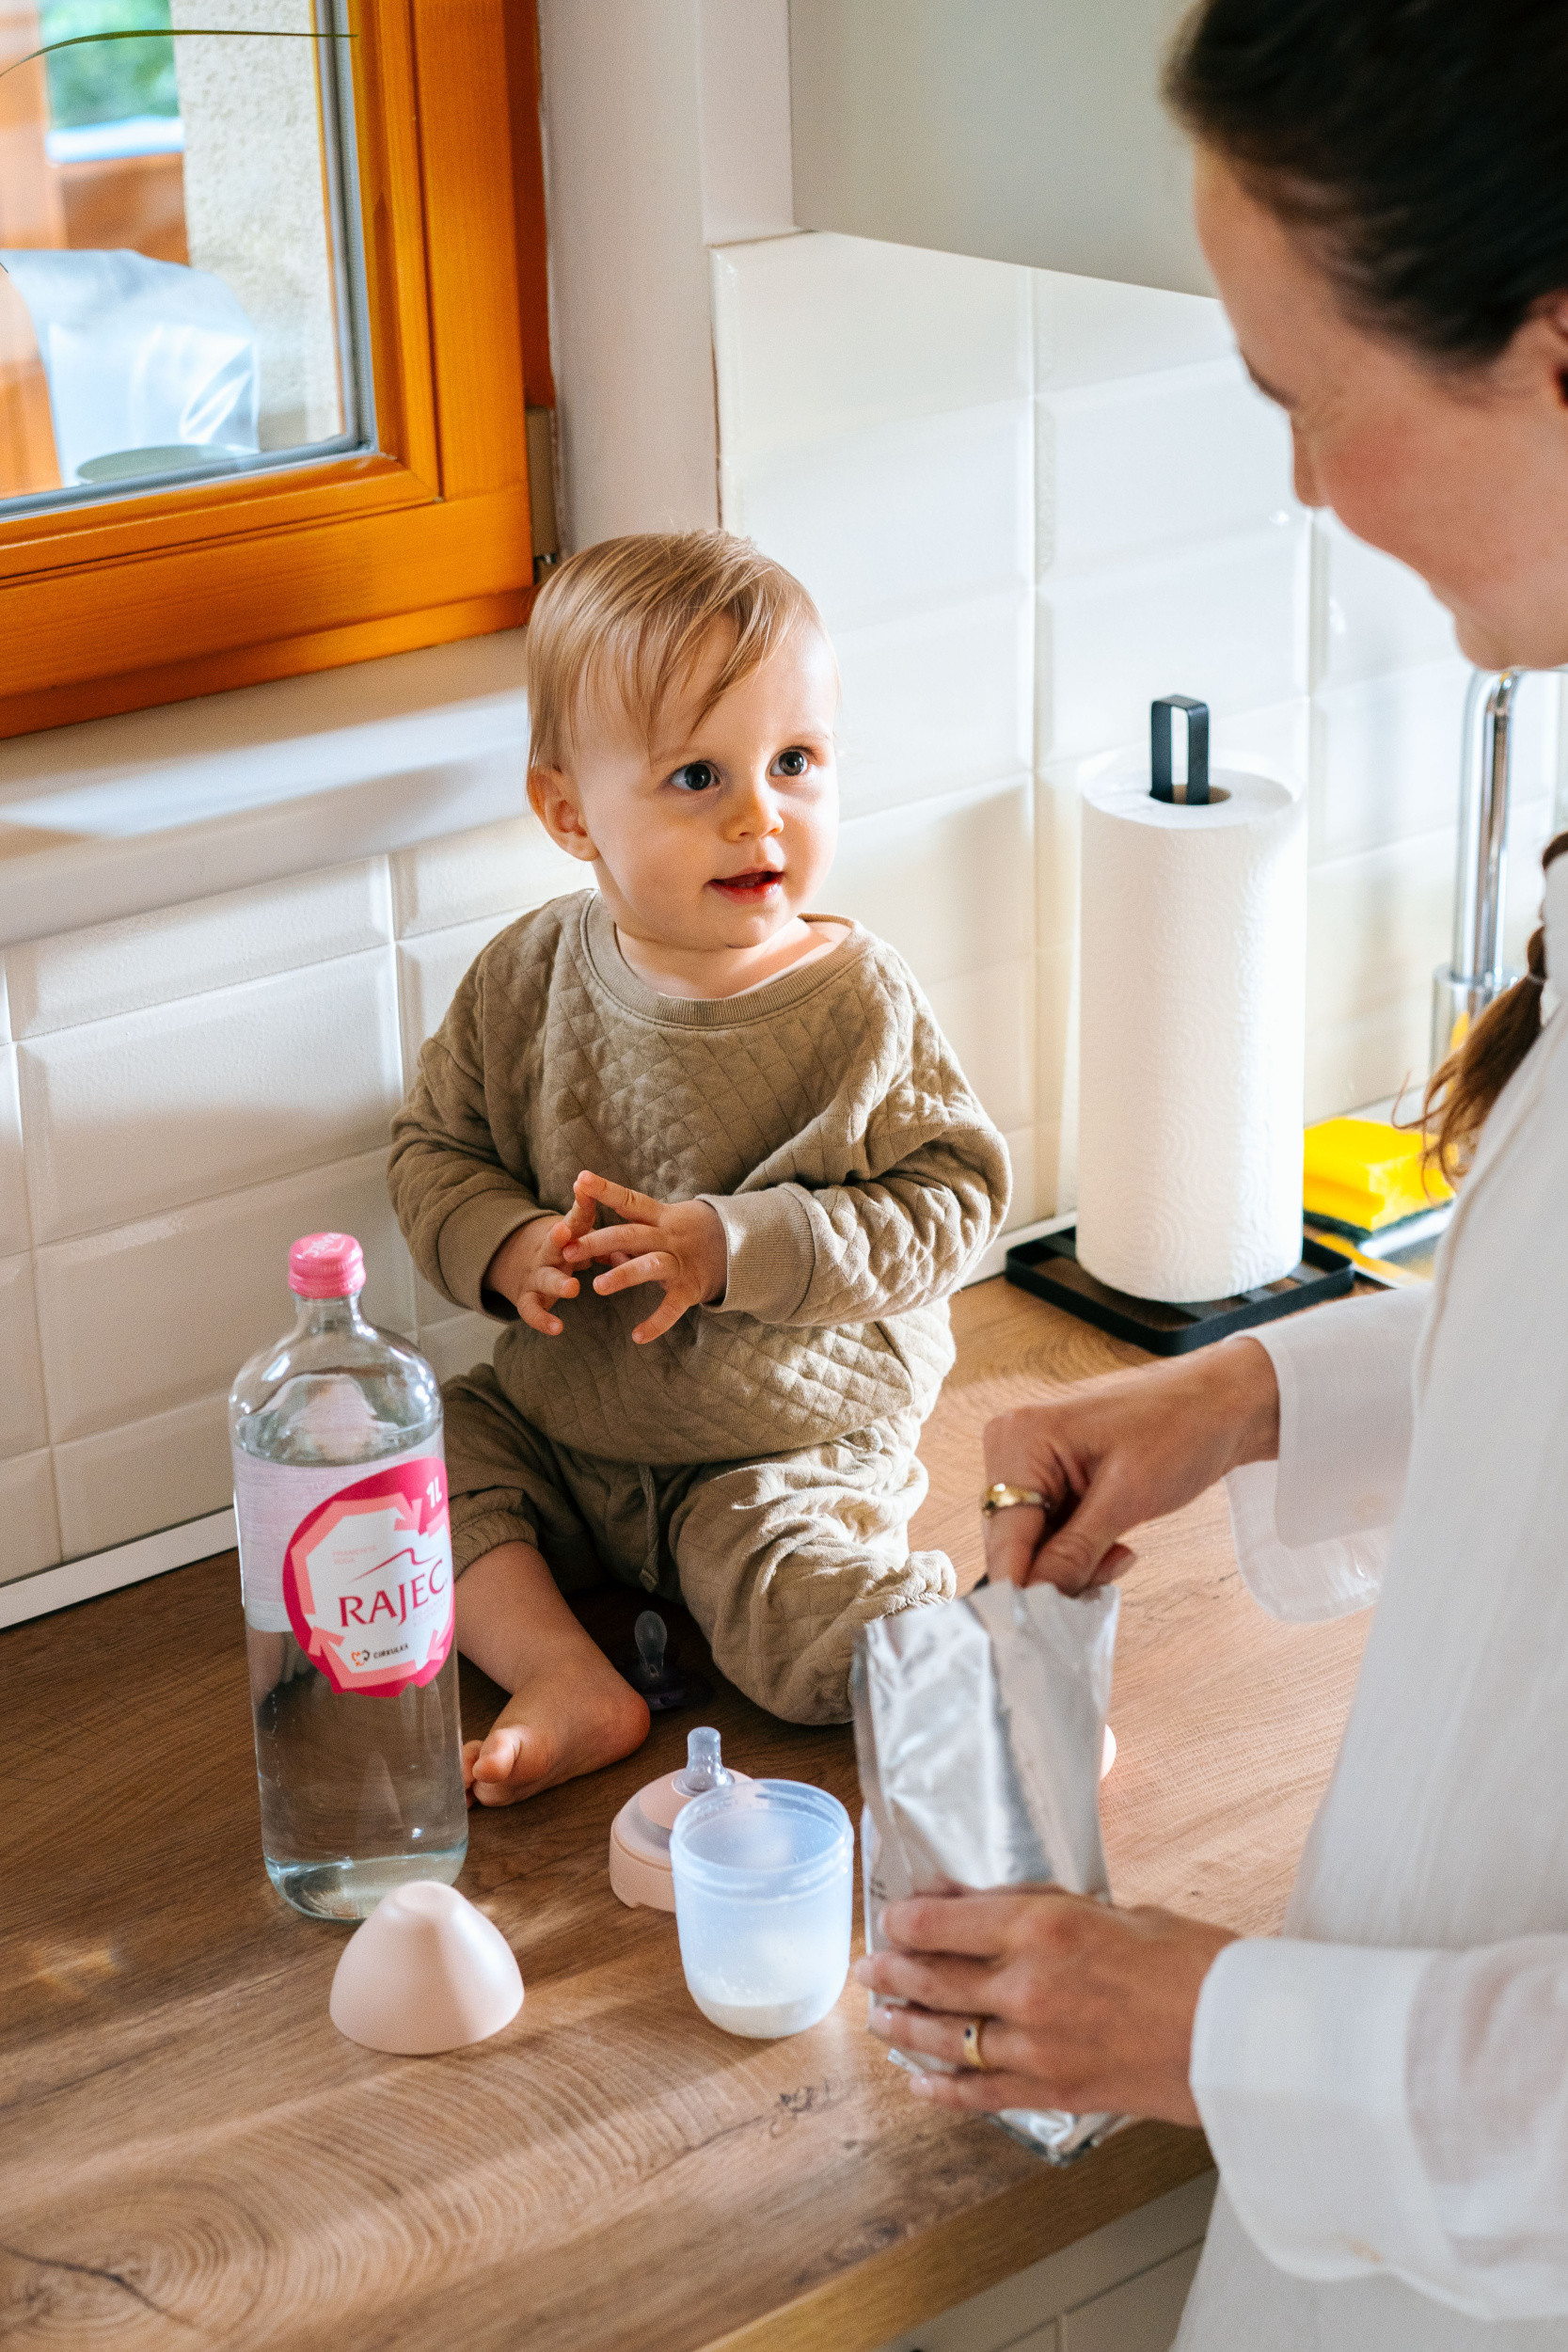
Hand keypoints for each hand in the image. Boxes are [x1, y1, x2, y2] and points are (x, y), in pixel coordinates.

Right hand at [481, 1189, 598, 1335]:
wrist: (518, 1262)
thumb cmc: (564, 1246)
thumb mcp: (579, 1234)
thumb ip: (601, 1232)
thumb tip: (628, 1230)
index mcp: (564, 1234)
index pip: (575, 1217)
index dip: (581, 1203)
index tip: (584, 1187)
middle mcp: (547, 1252)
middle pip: (552, 1243)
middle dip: (557, 1237)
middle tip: (562, 1231)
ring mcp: (536, 1275)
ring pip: (546, 1278)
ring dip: (558, 1283)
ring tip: (573, 1288)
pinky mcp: (527, 1298)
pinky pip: (531, 1310)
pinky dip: (542, 1320)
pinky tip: (557, 1328)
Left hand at [558, 1170, 727, 1344]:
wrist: (740, 1245)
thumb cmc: (690, 1232)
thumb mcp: (665, 1225)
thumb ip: (635, 1236)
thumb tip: (603, 1248)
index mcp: (660, 1217)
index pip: (629, 1200)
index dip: (605, 1190)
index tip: (580, 1180)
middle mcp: (669, 1236)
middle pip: (630, 1235)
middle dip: (597, 1242)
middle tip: (567, 1250)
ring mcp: (680, 1262)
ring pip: (650, 1265)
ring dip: (623, 1275)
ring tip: (597, 1287)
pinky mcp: (690, 1288)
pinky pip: (672, 1307)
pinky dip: (656, 1323)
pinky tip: (637, 1336)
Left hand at [854, 1887, 1234, 2126]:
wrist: (1242, 2034)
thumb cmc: (1194, 1962)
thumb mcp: (1117, 1911)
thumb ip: (1055, 1913)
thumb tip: (1007, 1912)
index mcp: (1044, 1926)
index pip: (943, 1923)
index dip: (905, 1922)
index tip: (892, 1918)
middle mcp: (1027, 1985)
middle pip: (934, 1979)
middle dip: (893, 1973)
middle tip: (870, 1969)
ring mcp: (1037, 2045)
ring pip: (947, 2038)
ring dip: (906, 2028)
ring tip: (881, 2019)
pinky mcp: (1056, 2090)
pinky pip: (982, 2093)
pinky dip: (944, 2089)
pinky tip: (920, 2083)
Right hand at [983, 1338, 1279, 1591]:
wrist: (1220, 1406)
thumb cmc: (1180, 1430)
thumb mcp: (1127, 1498)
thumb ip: (1073, 1552)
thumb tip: (1033, 1603)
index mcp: (1020, 1440)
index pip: (1004, 1536)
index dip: (1021, 1587)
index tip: (1040, 1634)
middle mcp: (1012, 1448)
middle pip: (1012, 1544)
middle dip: (1057, 1573)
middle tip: (1110, 1572)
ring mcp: (1030, 1464)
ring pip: (1032, 1546)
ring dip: (1074, 1565)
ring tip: (1121, 1553)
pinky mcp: (1050, 1479)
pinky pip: (1051, 1535)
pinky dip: (1081, 1552)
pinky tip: (1116, 1546)